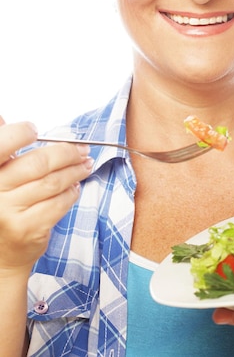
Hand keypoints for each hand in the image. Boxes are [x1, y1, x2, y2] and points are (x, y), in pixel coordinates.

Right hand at [0, 117, 92, 272]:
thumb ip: (4, 151)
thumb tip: (2, 118)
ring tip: (85, 165)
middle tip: (82, 150)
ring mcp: (9, 212)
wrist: (0, 256)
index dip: (20, 133)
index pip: (2, 144)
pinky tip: (75, 187)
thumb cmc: (3, 207)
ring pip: (53, 183)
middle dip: (66, 153)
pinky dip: (71, 192)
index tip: (35, 131)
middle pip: (38, 163)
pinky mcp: (28, 228)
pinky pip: (59, 203)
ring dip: (75, 171)